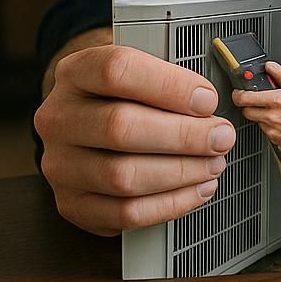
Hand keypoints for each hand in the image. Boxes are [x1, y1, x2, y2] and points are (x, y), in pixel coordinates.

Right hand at [34, 41, 235, 234]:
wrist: (90, 126)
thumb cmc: (127, 95)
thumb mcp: (142, 69)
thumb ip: (171, 77)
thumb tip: (210, 104)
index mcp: (76, 72)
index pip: (117, 71)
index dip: (170, 86)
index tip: (208, 99)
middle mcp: (59, 118)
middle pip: (120, 128)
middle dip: (184, 136)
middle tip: (221, 137)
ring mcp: (60, 165)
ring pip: (122, 176)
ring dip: (181, 172)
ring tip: (214, 163)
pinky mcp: (72, 204)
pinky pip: (125, 213)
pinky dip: (170, 203)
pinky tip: (197, 188)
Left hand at [232, 62, 280, 147]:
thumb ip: (278, 76)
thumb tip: (269, 67)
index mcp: (275, 100)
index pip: (244, 98)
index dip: (238, 95)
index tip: (237, 93)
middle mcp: (272, 116)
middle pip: (246, 111)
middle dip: (249, 105)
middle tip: (257, 102)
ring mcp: (272, 129)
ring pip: (255, 121)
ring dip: (260, 116)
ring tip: (274, 112)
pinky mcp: (274, 139)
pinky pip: (264, 130)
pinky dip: (268, 126)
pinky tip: (279, 121)